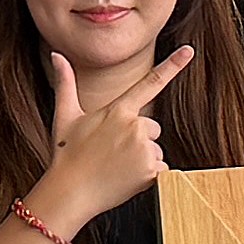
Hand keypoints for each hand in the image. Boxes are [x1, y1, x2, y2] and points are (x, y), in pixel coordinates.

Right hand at [37, 46, 192, 224]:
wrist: (69, 192)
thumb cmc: (66, 154)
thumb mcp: (65, 115)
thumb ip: (66, 83)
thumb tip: (55, 54)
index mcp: (118, 110)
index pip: (150, 82)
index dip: (172, 65)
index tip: (189, 50)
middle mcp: (135, 126)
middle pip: (152, 128)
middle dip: (138, 140)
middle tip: (112, 152)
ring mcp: (144, 149)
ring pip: (155, 149)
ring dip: (141, 159)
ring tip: (116, 167)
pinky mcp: (150, 170)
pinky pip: (160, 169)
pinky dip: (147, 176)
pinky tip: (125, 178)